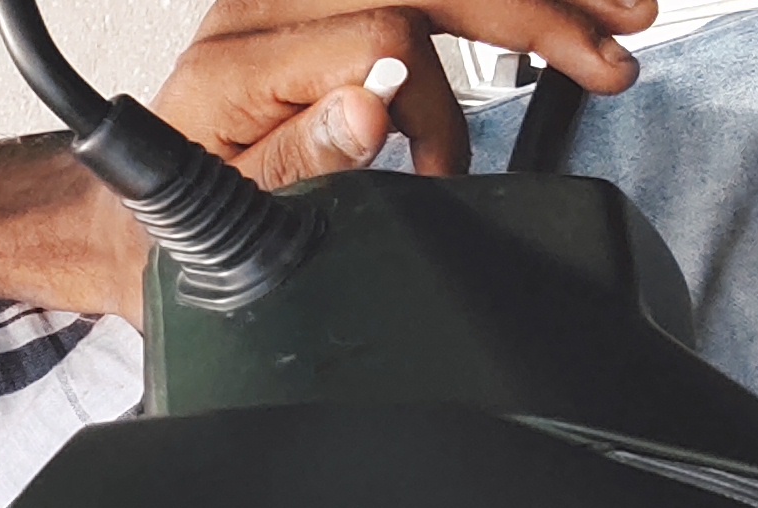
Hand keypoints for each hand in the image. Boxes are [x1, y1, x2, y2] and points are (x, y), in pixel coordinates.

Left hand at [149, 0, 657, 186]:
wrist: (133, 222)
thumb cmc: (169, 234)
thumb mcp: (220, 226)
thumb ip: (295, 162)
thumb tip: (373, 105)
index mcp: (235, 63)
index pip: (377, 34)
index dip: (432, 106)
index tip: (447, 173)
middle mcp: (262, 9)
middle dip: (535, 13)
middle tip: (612, 57)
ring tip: (624, 15)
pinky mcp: (320, 1)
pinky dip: (495, 1)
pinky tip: (561, 5)